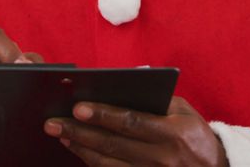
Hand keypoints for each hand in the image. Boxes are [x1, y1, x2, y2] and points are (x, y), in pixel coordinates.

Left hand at [44, 96, 228, 166]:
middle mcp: (162, 158)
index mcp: (172, 133)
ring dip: (81, 150)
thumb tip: (119, 89)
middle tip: (54, 124)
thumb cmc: (196, 136)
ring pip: (108, 165)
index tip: (78, 108)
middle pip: (113, 145)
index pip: (131, 122)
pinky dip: (95, 165)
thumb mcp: (184, 113)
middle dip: (80, 134)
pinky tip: (80, 152)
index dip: (103, 115)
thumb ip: (156, 101)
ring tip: (62, 135)